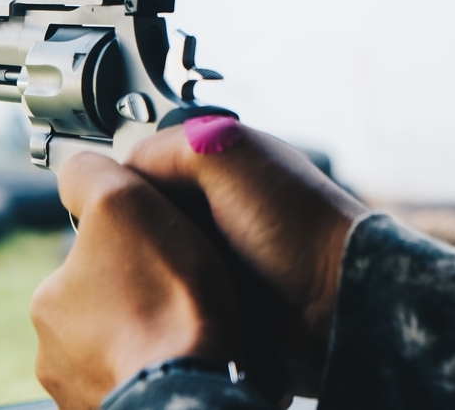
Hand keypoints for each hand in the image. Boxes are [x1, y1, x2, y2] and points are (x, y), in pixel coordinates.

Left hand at [30, 152, 241, 409]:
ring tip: (187, 328)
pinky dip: (160, 369)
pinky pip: (142, 382)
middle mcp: (55, 356)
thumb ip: (88, 174)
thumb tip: (76, 169)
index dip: (128, 246)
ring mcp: (84, 393)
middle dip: (136, 296)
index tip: (160, 251)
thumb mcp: (120, 201)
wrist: (197, 390)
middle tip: (178, 292)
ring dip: (149, 336)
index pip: (86, 260)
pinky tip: (187, 359)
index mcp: (49, 303)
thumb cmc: (163, 299)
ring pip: (121, 348)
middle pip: (103, 307)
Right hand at [124, 119, 368, 393]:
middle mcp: (218, 202)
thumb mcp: (223, 154)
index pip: (143, 166)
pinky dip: (170, 294)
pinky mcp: (224, 294)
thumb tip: (120, 179)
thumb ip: (164, 148)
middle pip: (148, 214)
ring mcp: (222, 250)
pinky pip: (177, 290)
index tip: (115, 213)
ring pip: (157, 255)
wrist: (340, 307)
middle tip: (134, 252)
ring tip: (148, 280)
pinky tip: (165, 301)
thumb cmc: (293, 226)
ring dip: (153, 267)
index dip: (125, 188)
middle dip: (139, 232)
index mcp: (219, 160)